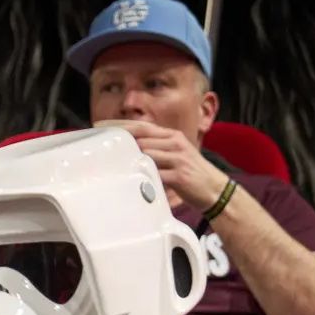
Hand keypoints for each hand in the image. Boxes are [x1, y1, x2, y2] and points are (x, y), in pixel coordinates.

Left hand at [97, 119, 231, 210]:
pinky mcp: (180, 175)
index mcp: (172, 136)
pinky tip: (133, 180)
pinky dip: (143, 176)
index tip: (98, 126)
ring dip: (130, 161)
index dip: (118, 125)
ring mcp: (178, 158)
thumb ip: (154, 149)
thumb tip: (126, 149)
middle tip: (99, 148)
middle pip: (140, 139)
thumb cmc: (189, 173)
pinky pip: (156, 173)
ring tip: (114, 167)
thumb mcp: (173, 155)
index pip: (140, 126)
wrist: (215, 190)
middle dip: (119, 143)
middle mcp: (175, 142)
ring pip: (146, 154)